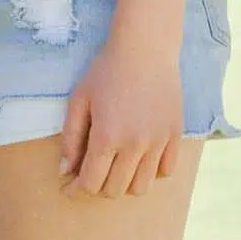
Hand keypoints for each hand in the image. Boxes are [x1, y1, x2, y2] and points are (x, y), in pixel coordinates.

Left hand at [58, 37, 182, 196]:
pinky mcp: (175, 135)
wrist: (145, 49)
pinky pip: (165, 172)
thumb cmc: (106, 71)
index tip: (68, 187)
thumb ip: (71, 138)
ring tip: (113, 168)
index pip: (91, 183)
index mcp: (107, 137)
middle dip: (97, 187)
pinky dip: (150, 173)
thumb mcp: (79, 100)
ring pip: (141, 187)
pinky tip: (137, 159)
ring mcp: (159, 142)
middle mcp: (135, 145)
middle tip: (88, 174)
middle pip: (115, 190)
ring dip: (123, 184)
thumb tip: (65, 171)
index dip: (75, 190)